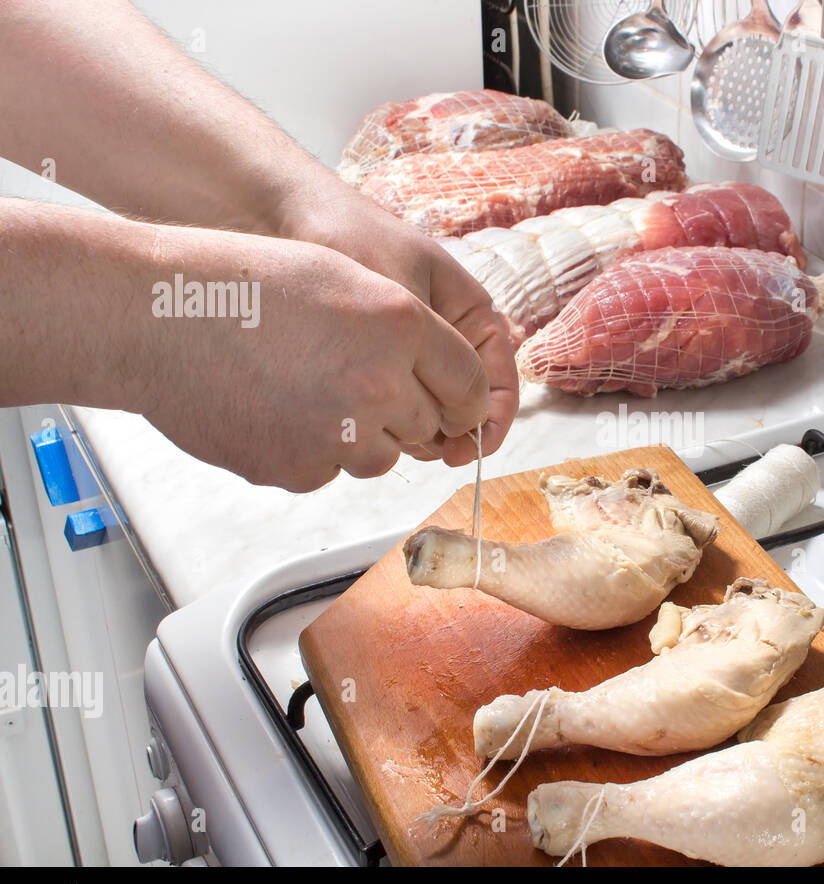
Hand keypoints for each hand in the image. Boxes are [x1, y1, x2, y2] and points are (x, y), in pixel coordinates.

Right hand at [139, 226, 489, 491]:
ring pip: (381, 456)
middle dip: (407, 411)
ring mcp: (341, 434)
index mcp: (401, 325)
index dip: (466, 397)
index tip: (458, 404)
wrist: (157, 318)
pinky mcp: (300, 470)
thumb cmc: (242, 286)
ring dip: (361, 435)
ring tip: (306, 389)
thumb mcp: (344, 279)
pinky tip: (276, 409)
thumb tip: (446, 384)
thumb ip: (406, 329)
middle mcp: (380, 384)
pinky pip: (330, 471)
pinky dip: (312, 450)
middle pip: (429, 425)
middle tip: (358, 384)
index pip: (472, 385)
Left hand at [272, 186, 519, 467]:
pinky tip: (366, 425)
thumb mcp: (399, 296)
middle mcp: (447, 339)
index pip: (499, 382)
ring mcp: (413, 353)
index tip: (464, 452)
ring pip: (432, 412)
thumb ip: (428, 352)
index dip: (490, 423)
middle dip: (449, 433)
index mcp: (470, 314)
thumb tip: (454, 417)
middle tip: (417, 447)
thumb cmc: (352, 239)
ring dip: (417, 433)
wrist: (289, 216)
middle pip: (466, 406)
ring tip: (387, 435)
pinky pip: (396, 406)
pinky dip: (389, 423)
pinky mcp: (380, 365)